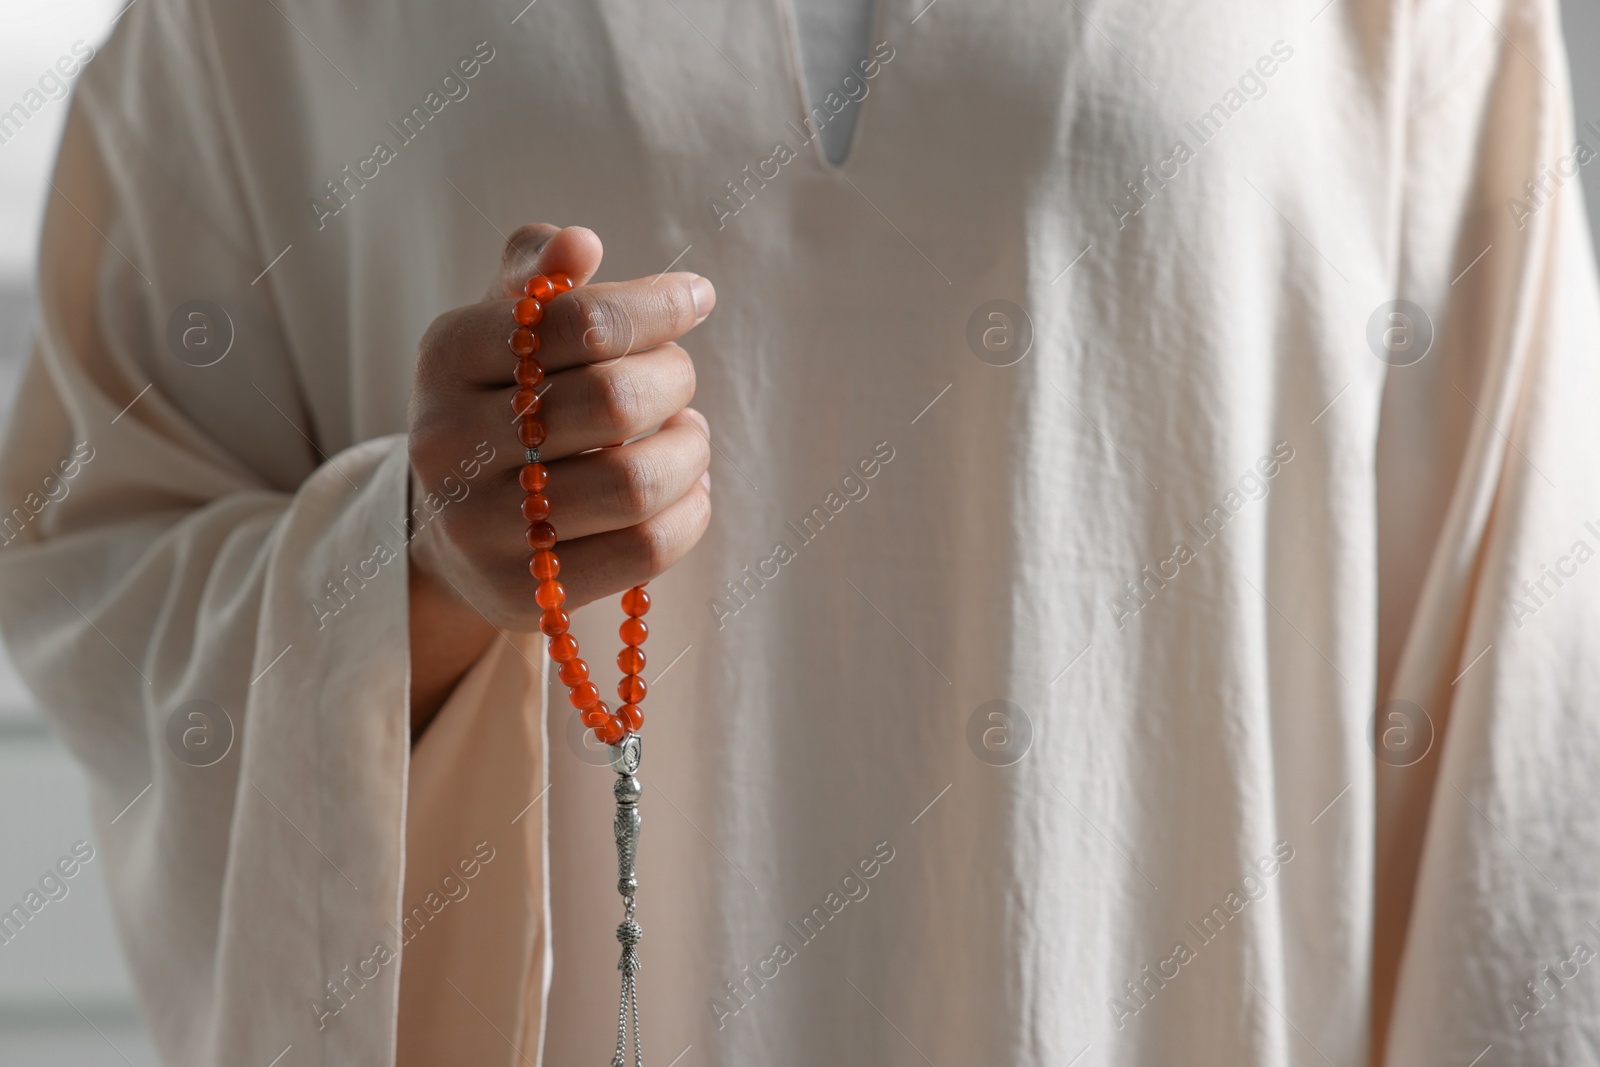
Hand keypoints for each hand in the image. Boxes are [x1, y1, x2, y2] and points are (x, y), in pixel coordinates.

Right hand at [405, 224, 714, 729]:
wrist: (450, 523)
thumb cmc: (502, 400)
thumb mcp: (505, 326)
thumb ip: (540, 274)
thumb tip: (579, 244)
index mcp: (446, 356)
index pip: (578, 322)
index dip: (657, 307)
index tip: (697, 299)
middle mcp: (450, 443)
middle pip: (614, 402)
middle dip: (674, 380)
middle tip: (679, 379)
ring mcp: (481, 527)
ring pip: (637, 484)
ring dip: (690, 452)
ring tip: (688, 436)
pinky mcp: (521, 594)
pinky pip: (645, 550)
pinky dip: (691, 512)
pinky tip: (688, 489)